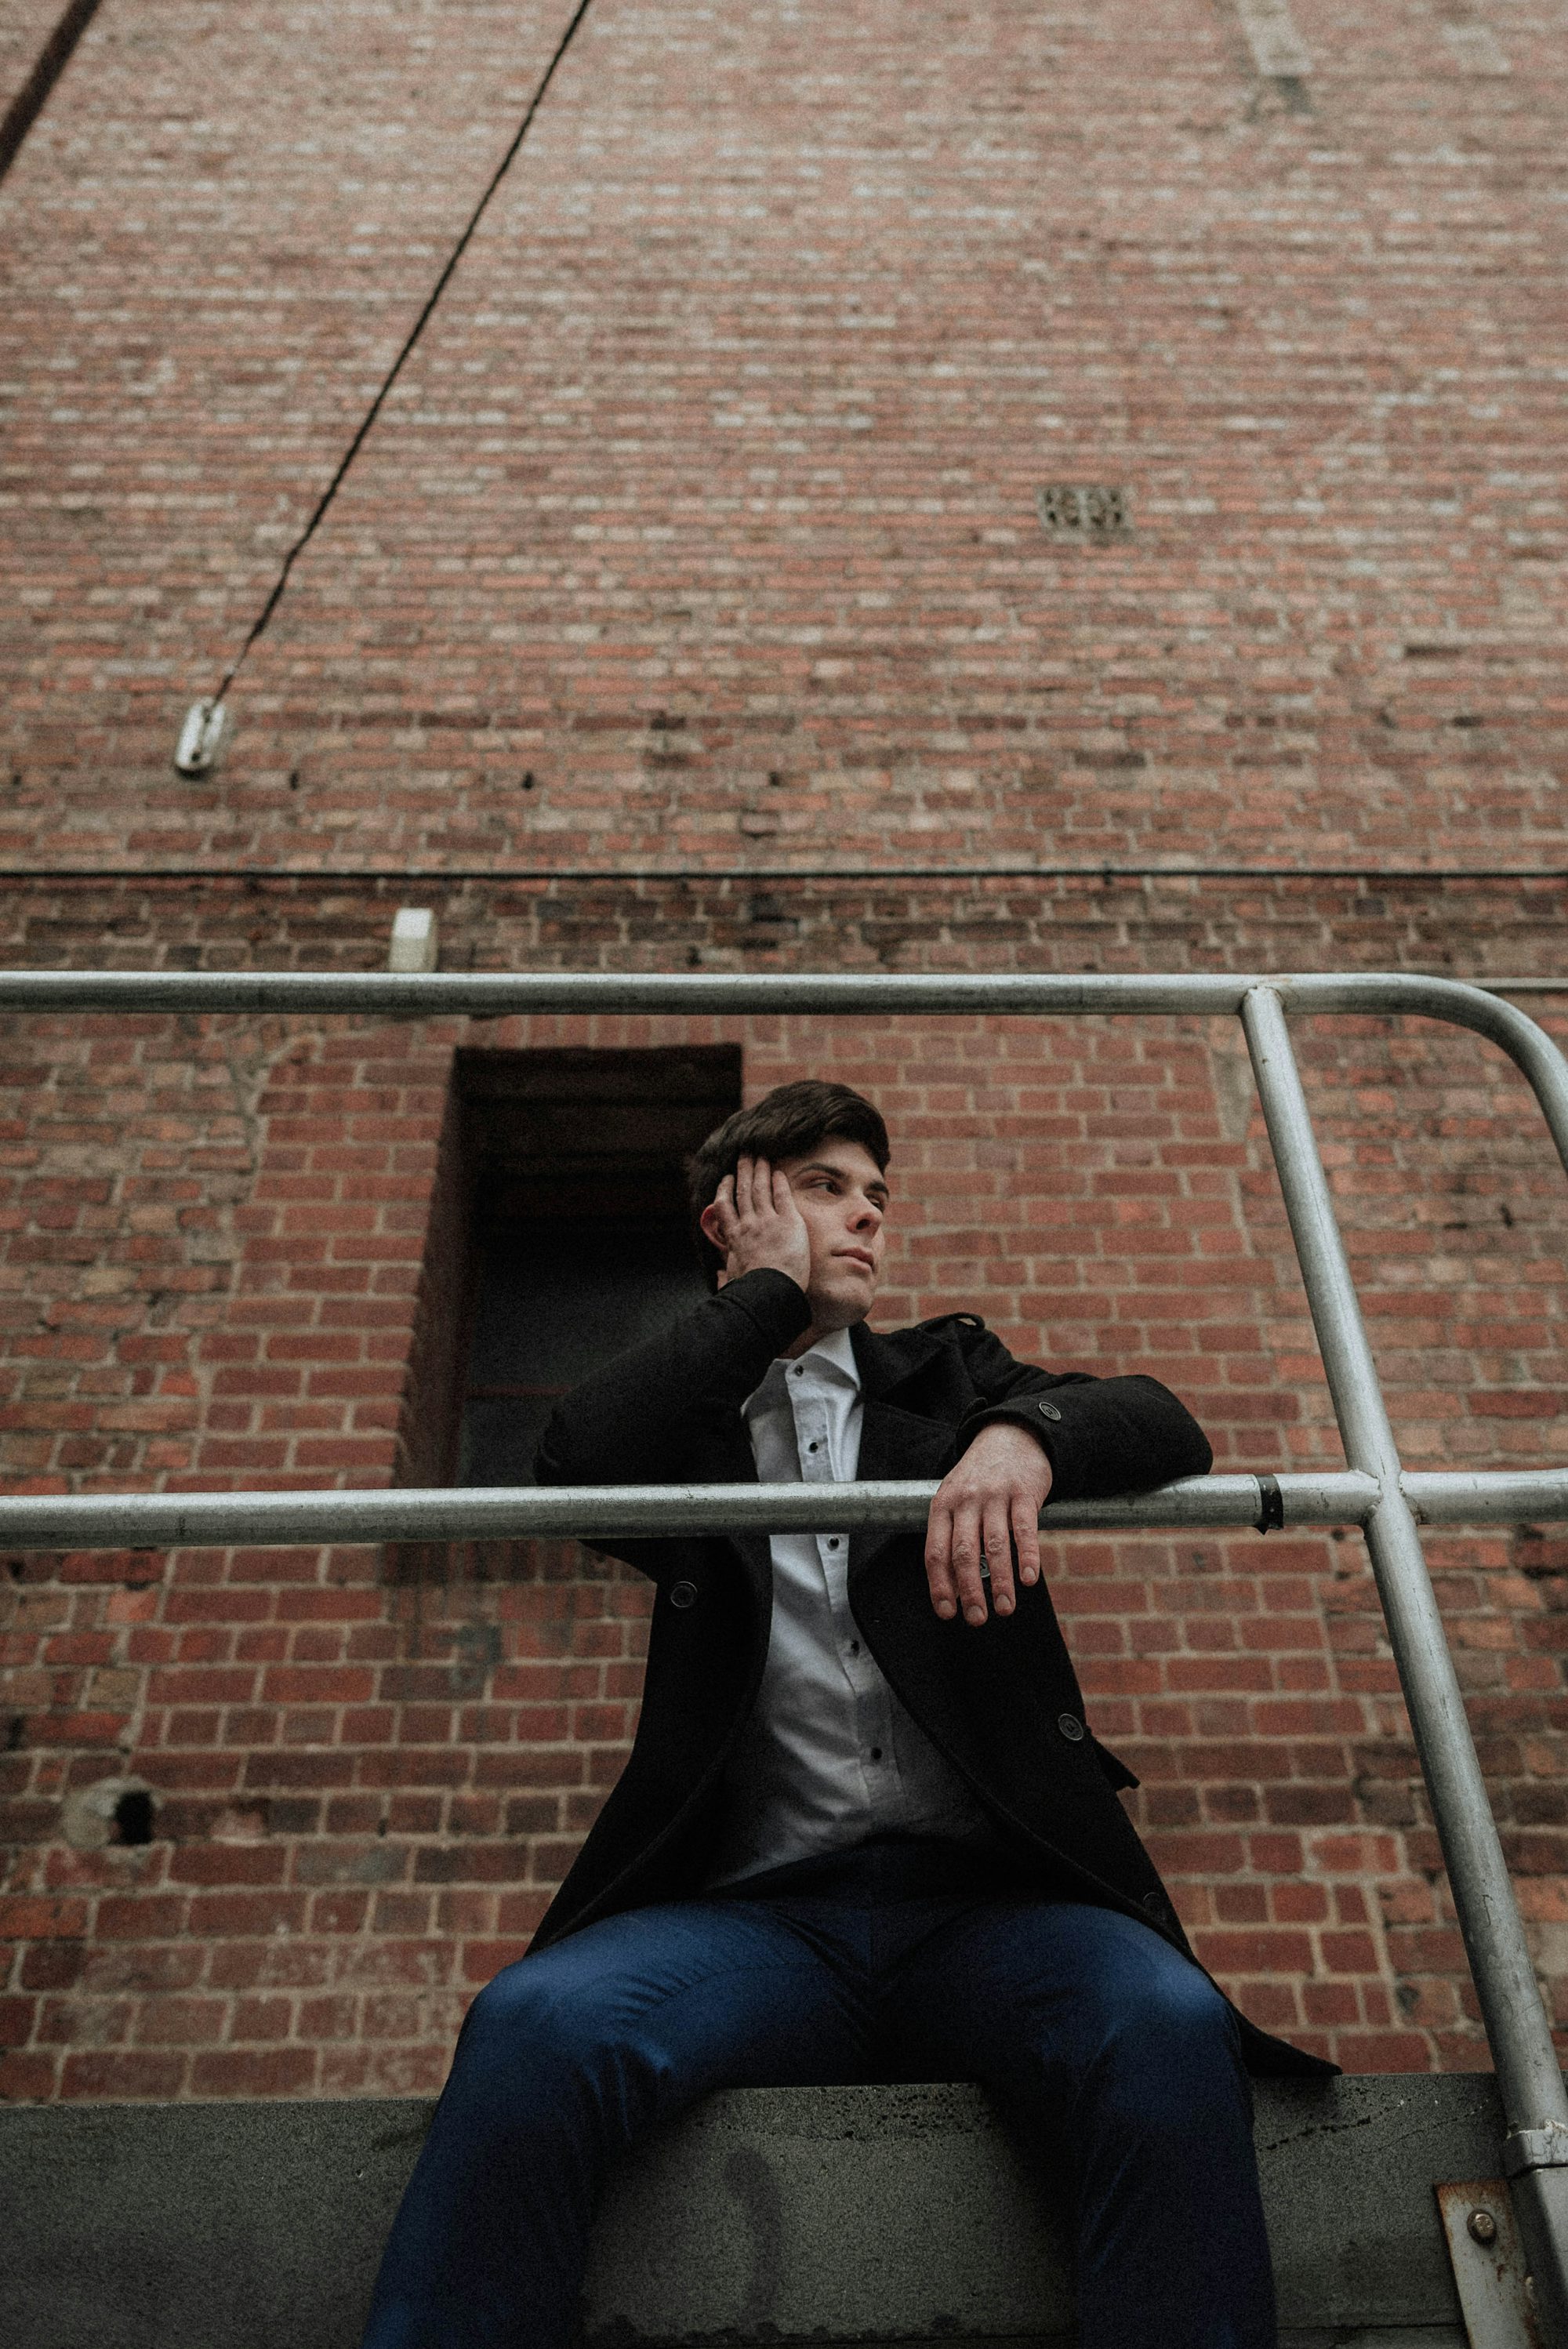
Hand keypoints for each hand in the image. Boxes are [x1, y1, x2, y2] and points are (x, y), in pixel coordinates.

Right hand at [700, 1155, 811, 1291]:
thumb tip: (720, 1277)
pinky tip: (778, 1172)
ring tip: (759, 1156)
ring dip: (759, 1170)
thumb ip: (727, 1274)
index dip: (725, 1189)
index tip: (727, 1178)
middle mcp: (749, 1224)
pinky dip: (779, 1182)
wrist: (771, 1289)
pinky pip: (782, 1196)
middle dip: (743, 1170)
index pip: (725, 1207)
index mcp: (735, 1237)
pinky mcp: (789, 1221)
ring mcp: (768, 1221)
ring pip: (760, 1189)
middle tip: (744, 1155)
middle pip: (743, 1191)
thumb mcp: (733, 1279)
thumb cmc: (752, 1288)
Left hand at [925, 1422, 1052, 1626]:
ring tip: (1005, 1608)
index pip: (935, 1551)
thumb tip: (952, 1590)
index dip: (939, 1585)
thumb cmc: (980, 1479)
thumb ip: (953, 1539)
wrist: (1010, 1436)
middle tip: (976, 1619)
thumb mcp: (956, 1500)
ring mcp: (995, 1495)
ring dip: (1000, 1581)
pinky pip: (1025, 1528)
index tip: (946, 1613)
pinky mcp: (1024, 1492)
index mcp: (943, 1505)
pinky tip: (1028, 1579)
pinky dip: (1027, 1556)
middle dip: (969, 1591)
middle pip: (963, 1552)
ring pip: (994, 1545)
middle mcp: (966, 1500)